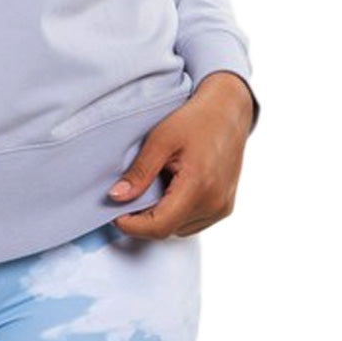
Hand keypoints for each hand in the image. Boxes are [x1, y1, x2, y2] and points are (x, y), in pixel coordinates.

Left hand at [107, 71, 254, 238]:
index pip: (158, 227)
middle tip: (129, 193)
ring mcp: (222, 208)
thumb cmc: (195, 120)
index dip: (131, 225)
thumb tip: (116, 197)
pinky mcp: (224, 207)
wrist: (228, 111)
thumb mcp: (160, 140)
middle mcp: (214, 204)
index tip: (113, 213)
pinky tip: (171, 188)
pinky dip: (175, 212)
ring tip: (154, 185)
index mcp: (199, 187)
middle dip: (142, 218)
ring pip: (178, 228)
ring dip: (159, 215)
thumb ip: (139, 172)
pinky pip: (191, 222)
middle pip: (167, 229)